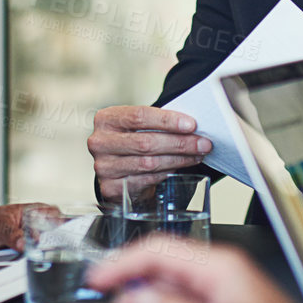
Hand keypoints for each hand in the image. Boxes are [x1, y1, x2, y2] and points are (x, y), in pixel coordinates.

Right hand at [87, 106, 211, 201]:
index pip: (138, 115)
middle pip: (145, 141)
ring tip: (197, 155)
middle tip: (202, 143)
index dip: (167, 120)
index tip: (191, 124)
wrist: (118, 169)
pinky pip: (146, 180)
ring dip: (178, 159)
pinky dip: (167, 173)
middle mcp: (100, 142)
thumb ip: (158, 122)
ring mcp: (103, 166)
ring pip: (148, 163)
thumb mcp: (139, 126)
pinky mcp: (111, 187)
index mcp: (106, 119)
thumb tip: (191, 125)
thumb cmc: (133, 141)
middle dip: (179, 142)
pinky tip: (181, 168)